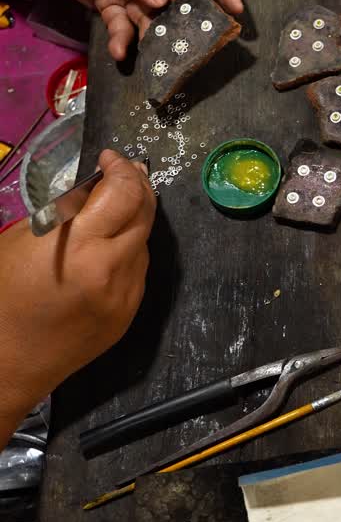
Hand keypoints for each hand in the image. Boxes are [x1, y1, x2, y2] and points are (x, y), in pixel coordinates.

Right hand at [0, 151, 155, 447]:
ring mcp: (125, 295)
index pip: (123, 192)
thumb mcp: (23, 239)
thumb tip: (94, 189)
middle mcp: (111, 269)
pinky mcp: (128, 315)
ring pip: (145, 241)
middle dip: (137, 186)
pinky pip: (139, 270)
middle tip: (123, 172)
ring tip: (114, 208)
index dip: (121, 168)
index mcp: (80, 246)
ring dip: (135, 218)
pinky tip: (109, 247)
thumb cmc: (2, 296)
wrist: (7, 362)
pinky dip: (129, 250)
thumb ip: (64, 212)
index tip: (110, 159)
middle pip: (145, 212)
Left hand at [12, 0, 242, 59]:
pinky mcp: (107, 1)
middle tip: (195, 47)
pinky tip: (119, 51)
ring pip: (153, 17)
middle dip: (190, 21)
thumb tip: (162, 0)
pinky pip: (122, 25)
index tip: (235, 10)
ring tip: (158, 60)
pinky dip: (123, 40)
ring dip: (157, 38)